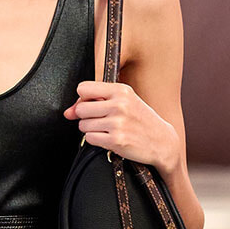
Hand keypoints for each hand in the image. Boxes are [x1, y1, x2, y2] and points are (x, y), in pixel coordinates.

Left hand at [63, 80, 178, 175]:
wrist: (161, 141)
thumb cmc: (141, 120)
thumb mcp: (125, 102)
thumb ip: (96, 101)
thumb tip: (67, 113)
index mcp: (121, 90)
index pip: (83, 88)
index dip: (83, 99)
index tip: (91, 105)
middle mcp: (119, 105)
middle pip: (81, 109)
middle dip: (85, 117)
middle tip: (99, 120)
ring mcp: (117, 123)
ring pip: (83, 125)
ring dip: (90, 130)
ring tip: (106, 129)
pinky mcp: (116, 140)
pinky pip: (90, 139)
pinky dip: (95, 140)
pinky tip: (108, 138)